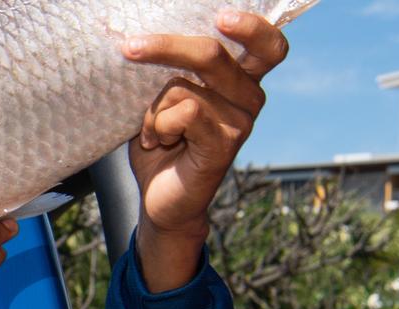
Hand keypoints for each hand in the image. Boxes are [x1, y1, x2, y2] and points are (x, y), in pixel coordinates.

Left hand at [123, 10, 289, 291]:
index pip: (267, 45)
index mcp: (239, 80)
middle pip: (213, 52)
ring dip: (153, 109)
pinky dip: (160, 126)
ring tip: (153, 132)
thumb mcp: (161, 100)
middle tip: (130, 48)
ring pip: (184, 87)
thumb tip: (141, 40)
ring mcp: (240, 121)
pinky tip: (159, 144)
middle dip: (166, 47)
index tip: (221, 15)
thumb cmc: (162, 144)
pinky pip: (186, 113)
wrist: (160, 200)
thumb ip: (168, 72)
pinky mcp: (225, 144)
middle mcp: (248, 97)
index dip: (252, 26)